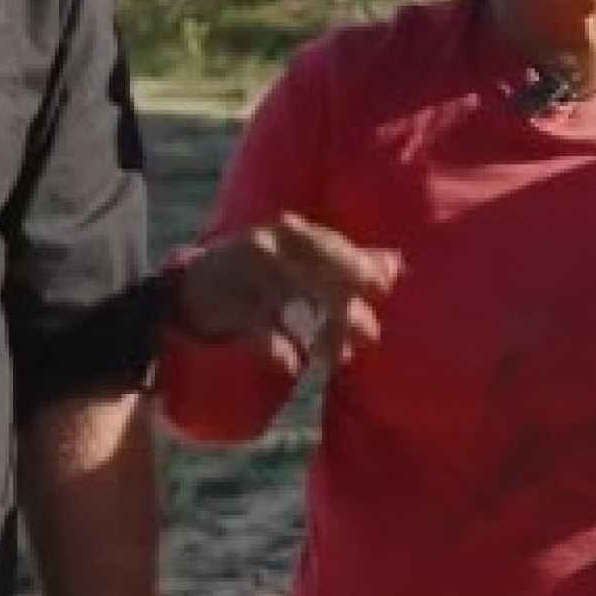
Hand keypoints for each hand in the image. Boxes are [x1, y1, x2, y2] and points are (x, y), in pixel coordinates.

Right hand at [175, 214, 399, 368]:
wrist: (197, 286)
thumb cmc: (263, 266)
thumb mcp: (303, 255)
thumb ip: (348, 259)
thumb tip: (397, 264)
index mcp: (289, 231)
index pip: (327, 244)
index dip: (356, 264)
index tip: (383, 286)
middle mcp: (266, 246)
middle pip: (312, 274)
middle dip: (342, 305)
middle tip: (369, 334)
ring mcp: (244, 275)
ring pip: (290, 303)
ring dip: (320, 333)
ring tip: (342, 357)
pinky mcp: (227, 306)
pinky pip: (258, 327)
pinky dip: (278, 347)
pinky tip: (295, 363)